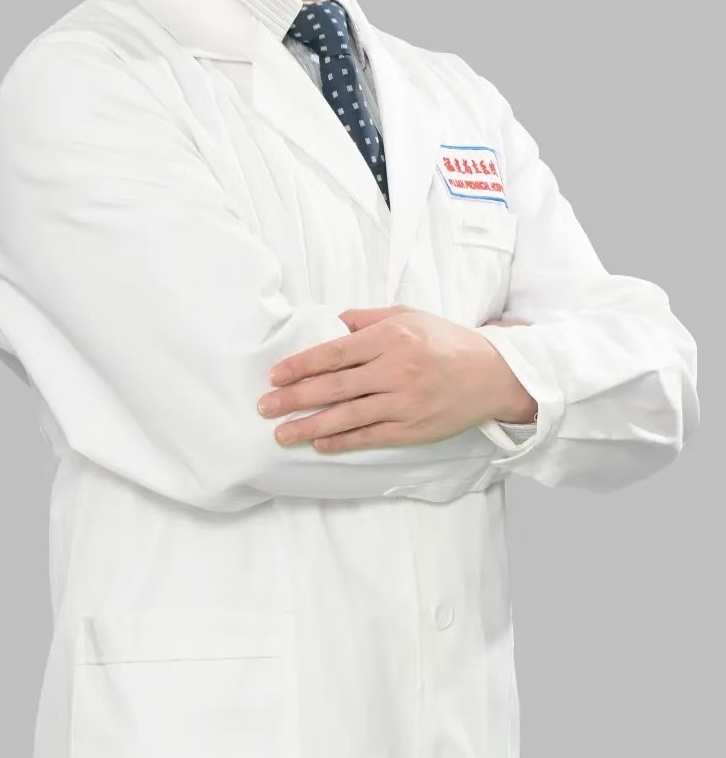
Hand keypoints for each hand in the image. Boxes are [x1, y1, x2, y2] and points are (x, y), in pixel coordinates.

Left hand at [257, 306, 536, 452]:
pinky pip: (369, 436)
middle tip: (264, 407)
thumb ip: (367, 319)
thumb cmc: (445, 340)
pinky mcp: (412, 428)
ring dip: (309, 427)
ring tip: (281, 434)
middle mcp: (395, 370)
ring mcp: (404, 403)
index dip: (301, 365)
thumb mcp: (408, 315)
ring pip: (347, 417)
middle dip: (294, 399)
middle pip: (334, 388)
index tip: (275, 375)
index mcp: (391, 338)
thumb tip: (330, 324)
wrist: (492, 374)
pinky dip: (341, 441)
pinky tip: (319, 442)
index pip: (335, 353)